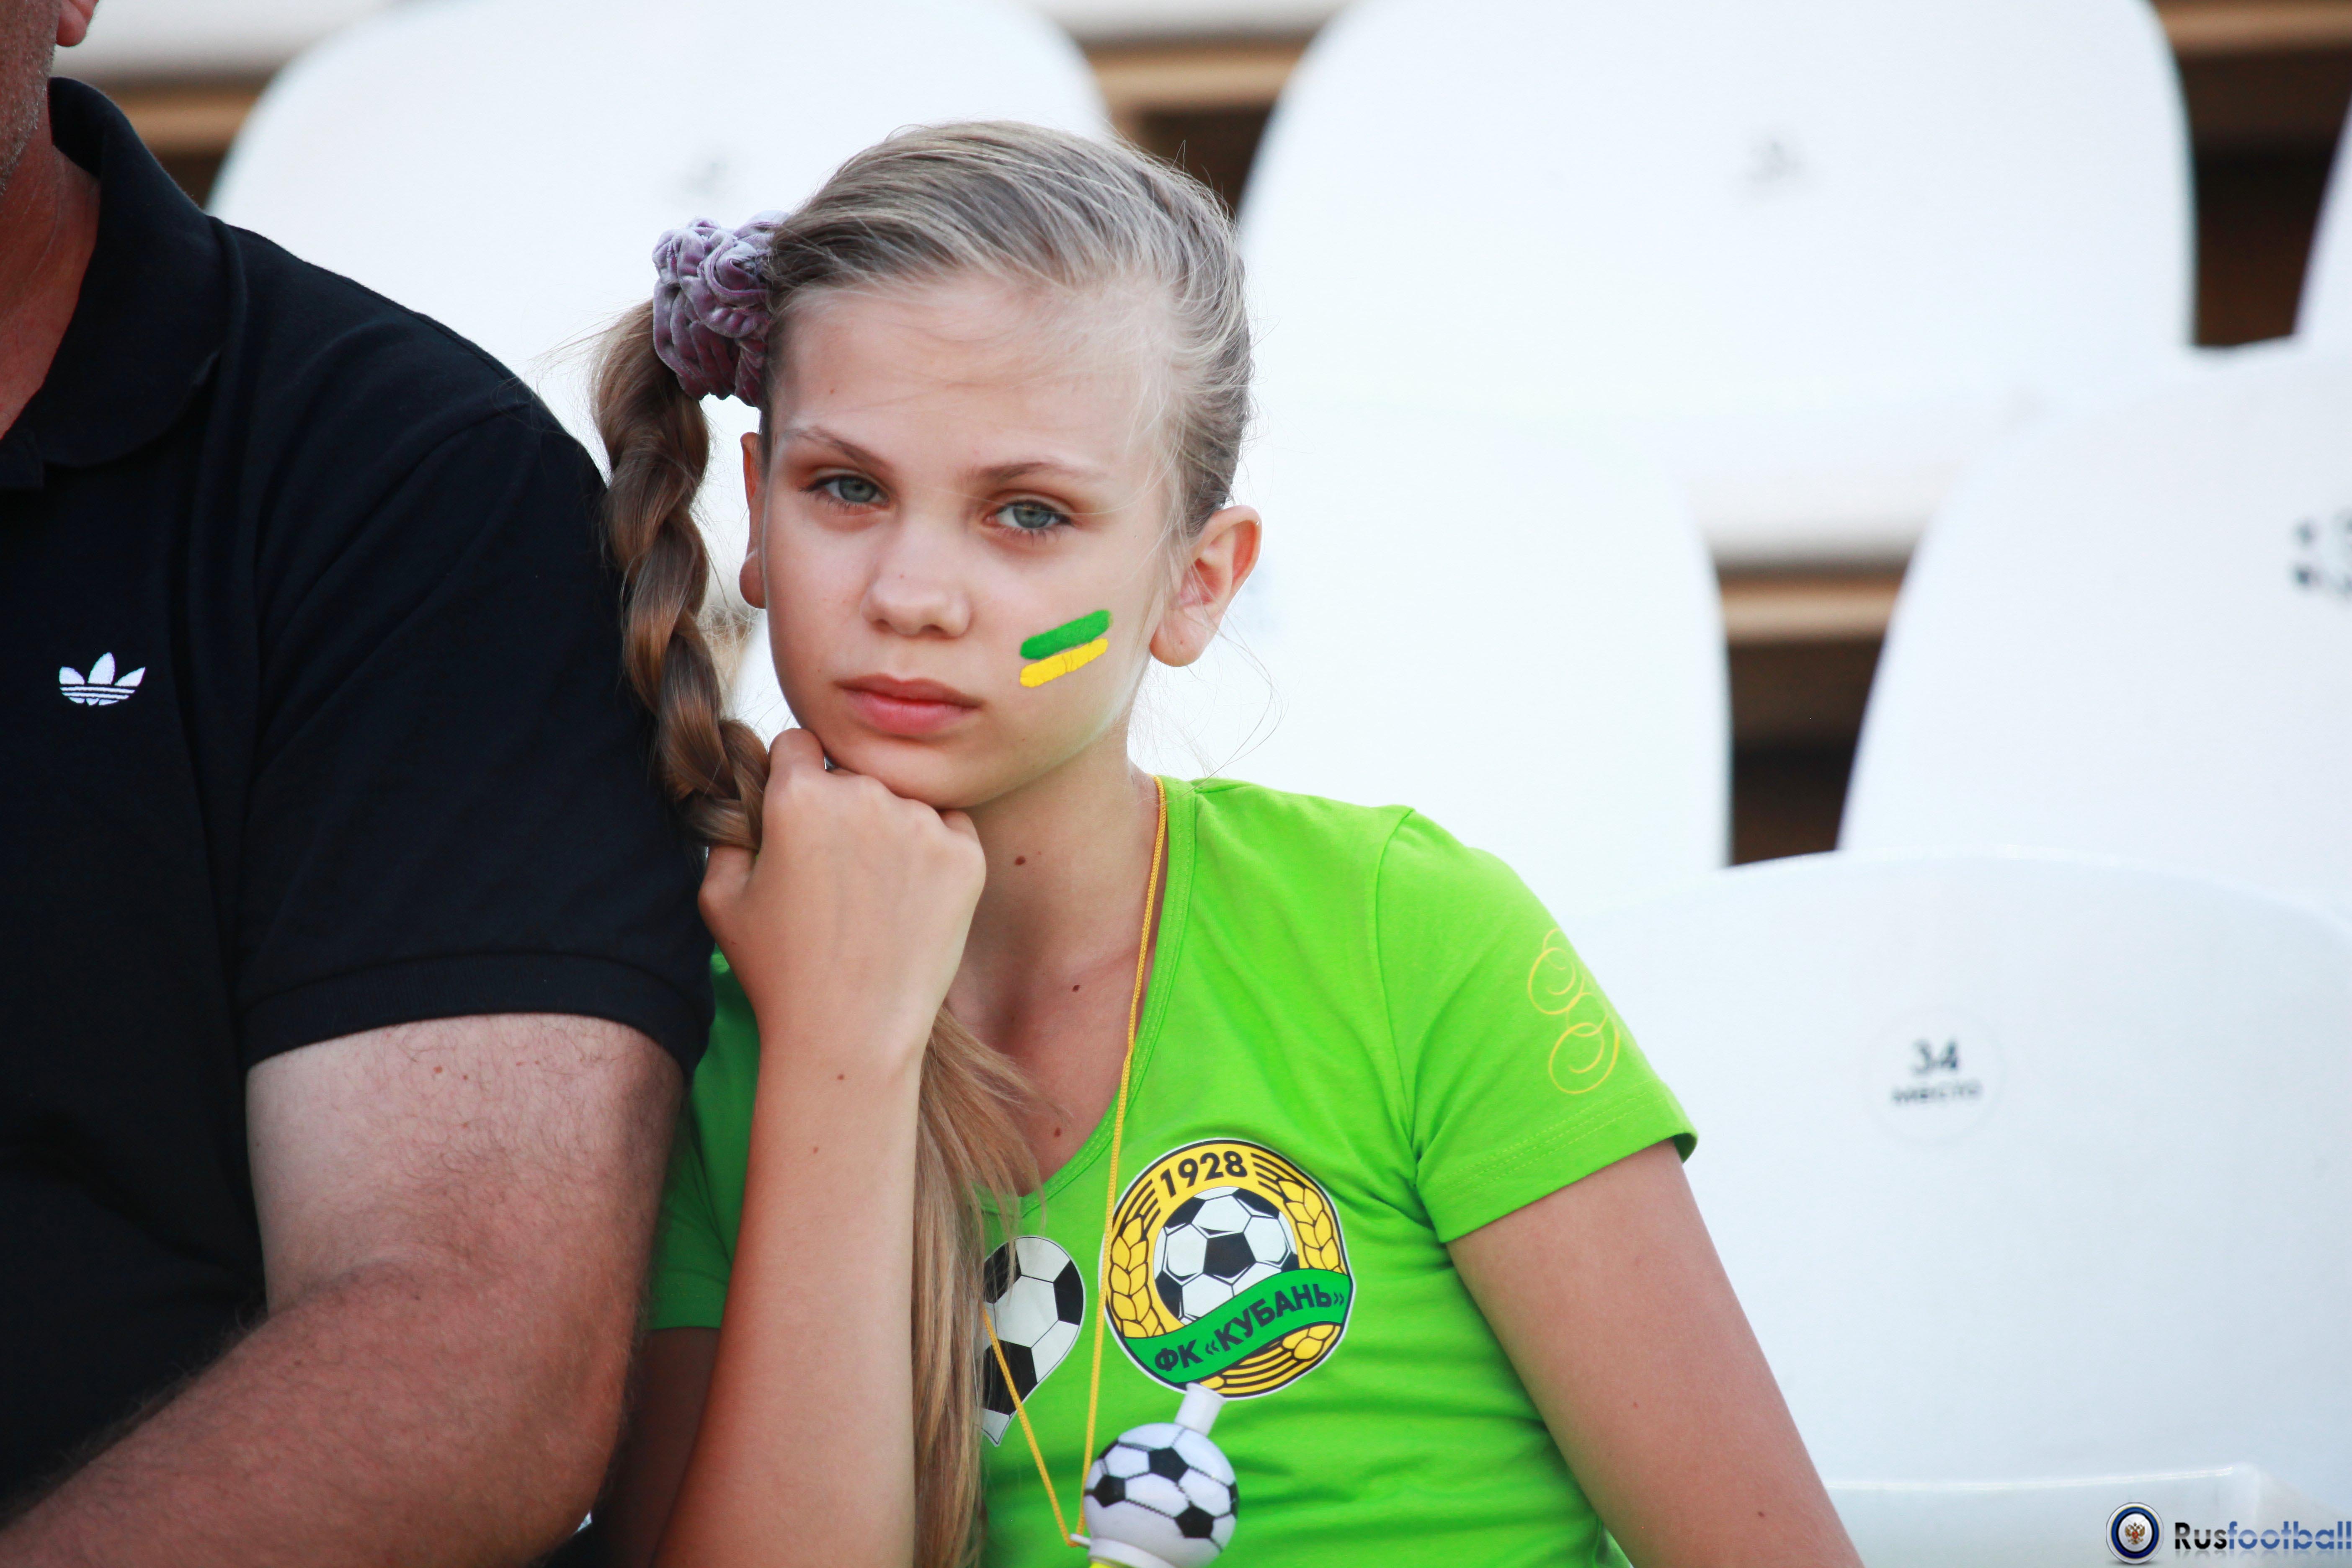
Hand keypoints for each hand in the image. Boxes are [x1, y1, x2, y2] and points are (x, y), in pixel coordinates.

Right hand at [701, 731, 983, 1077]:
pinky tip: (909, 900)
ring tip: (873, 896)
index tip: (799, 816)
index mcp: (798, 795)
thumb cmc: (778, 972)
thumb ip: (726, 831)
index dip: (794, 776)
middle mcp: (863, 794)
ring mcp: (921, 823)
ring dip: (889, 828)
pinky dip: (932, 853)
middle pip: (853, 773)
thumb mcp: (720, 898)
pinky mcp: (966, 854)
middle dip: (842, 806)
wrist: (851, 1034)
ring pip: (902, 800)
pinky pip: (948, 828)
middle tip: (837, 871)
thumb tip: (741, 797)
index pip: (800, 744)